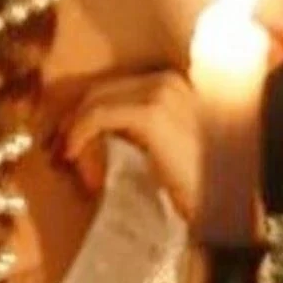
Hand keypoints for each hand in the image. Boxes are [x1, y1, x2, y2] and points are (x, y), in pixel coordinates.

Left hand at [55, 69, 202, 220]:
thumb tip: (96, 131)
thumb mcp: (166, 147)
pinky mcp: (150, 112)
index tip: (68, 137)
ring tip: (63, 156)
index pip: (115, 87)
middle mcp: (168, 78)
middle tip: (57, 147)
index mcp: (174, 82)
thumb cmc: (197, 184)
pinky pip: (97, 116)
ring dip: (73, 128)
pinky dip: (78, 133)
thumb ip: (138, 131)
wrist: (224, 204)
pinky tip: (71, 154)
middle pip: (102, 89)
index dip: (87, 111)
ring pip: (95, 100)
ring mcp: (161, 92)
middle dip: (74, 117)